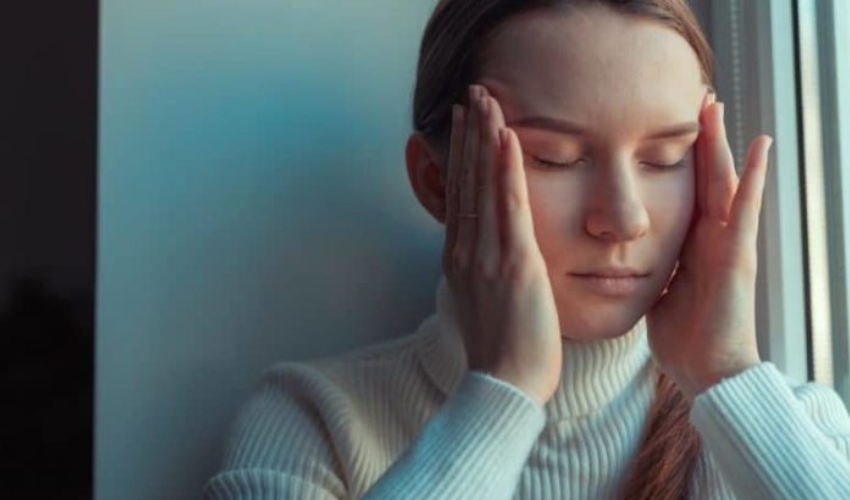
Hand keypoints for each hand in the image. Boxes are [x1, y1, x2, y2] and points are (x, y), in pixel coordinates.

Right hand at [442, 84, 561, 404]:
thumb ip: (483, 268)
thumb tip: (488, 251)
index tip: (464, 123)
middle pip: (466, 180)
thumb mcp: (484, 301)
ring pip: (483, 185)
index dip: (462, 155)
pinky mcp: (514, 264)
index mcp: (460, 257)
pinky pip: (509, 207)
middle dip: (470, 134)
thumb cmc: (503, 350)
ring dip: (485, 138)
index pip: (460, 194)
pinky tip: (507, 140)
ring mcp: (487, 255)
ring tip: (487, 101)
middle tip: (474, 95)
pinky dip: (506, 170)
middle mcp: (466, 250)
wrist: (505, 386)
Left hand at [646, 91, 771, 400]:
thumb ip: (650, 269)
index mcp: (690, 245)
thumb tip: (627, 258)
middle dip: (698, 139)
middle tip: (694, 98)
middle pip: (703, 177)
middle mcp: (711, 237)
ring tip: (715, 104)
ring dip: (720, 143)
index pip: (684, 191)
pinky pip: (748, 209)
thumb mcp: (657, 292)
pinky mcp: (740, 256)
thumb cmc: (684, 338)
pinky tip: (759, 145)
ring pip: (724, 182)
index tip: (665, 125)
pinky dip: (755, 177)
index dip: (677, 158)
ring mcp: (729, 243)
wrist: (708, 372)